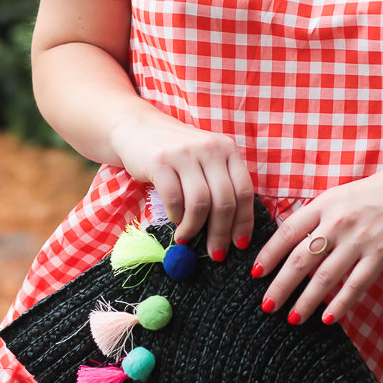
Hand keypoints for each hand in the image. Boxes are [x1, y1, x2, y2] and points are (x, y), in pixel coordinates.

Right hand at [111, 118, 255, 257]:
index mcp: (227, 149)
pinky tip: (175, 221)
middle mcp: (210, 148)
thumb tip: (232, 231)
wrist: (137, 128)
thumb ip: (220, 184)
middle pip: (225, 201)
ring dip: (195, 228)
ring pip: (201, 203)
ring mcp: (185, 153)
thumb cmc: (176, 153)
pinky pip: (174, 199)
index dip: (244, 222)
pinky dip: (177, 217)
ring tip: (187, 238)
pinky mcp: (160, 161)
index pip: (244, 191)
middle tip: (215, 253)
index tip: (240, 244)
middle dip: (221, 233)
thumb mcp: (205, 161)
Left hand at [251, 155, 382, 324]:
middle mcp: (338, 222)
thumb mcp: (341, 196)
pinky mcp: (380, 255)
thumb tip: (290, 243)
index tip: (255, 273)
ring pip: (325, 277)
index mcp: (324, 204)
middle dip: (280, 285)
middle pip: (301, 259)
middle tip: (266, 305)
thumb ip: (318, 217)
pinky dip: (339, 304)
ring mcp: (360, 240)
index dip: (269, 255)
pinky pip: (355, 285)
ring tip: (292, 318)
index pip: (288, 232)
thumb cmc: (377, 193)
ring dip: (306, 301)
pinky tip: (327, 319)